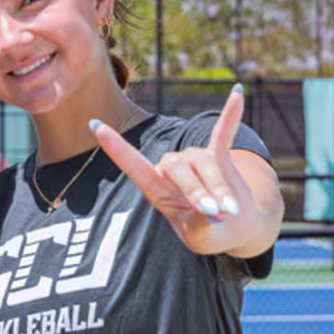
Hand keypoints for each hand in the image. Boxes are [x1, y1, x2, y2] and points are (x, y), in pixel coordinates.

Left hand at [92, 85, 266, 256]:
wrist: (235, 229)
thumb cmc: (209, 234)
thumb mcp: (201, 239)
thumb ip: (201, 226)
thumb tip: (213, 209)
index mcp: (156, 189)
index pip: (133, 165)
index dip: (116, 147)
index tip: (95, 125)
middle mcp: (171, 169)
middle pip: (178, 167)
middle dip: (198, 191)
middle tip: (216, 214)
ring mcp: (195, 160)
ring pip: (204, 161)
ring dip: (219, 186)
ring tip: (231, 211)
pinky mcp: (220, 155)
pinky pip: (224, 132)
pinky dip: (231, 115)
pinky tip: (237, 93)